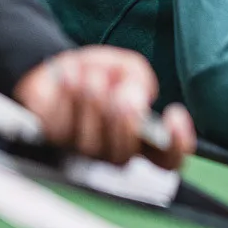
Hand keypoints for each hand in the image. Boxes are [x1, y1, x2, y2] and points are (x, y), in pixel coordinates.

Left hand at [13, 46, 196, 169]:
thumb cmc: (100, 73)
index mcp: (142, 138)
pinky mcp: (50, 142)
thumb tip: (137, 96)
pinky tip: (69, 75)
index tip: (173, 114)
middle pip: (124, 154)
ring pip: (89, 143)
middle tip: (123, 94)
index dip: (177, 144)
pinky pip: (60, 127)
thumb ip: (138, 78)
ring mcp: (80, 152)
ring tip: (91, 75)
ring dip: (93, 102)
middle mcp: (113, 152)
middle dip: (124, 121)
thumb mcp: (127, 67)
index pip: (168, 159)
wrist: (57, 71)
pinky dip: (66, 96)